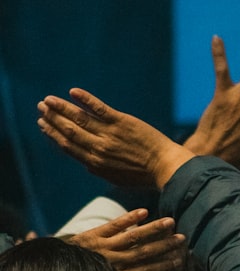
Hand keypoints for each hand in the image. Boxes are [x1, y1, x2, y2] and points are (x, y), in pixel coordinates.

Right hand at [37, 89, 194, 188]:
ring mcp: (109, 134)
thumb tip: (85, 162)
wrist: (167, 168)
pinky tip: (72, 92)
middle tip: (41, 108)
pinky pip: (99, 108)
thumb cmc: (143, 175)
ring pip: (79, 118)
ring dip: (61, 108)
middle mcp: (98, 148)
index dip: (52, 134)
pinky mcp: (122, 122)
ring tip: (48, 100)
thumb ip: (98, 169)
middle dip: (52, 118)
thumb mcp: (115, 178)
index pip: (67, 145)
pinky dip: (85, 99)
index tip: (42, 124)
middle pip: (68, 130)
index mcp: (94, 163)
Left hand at [69, 208, 185, 270]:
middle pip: (144, 253)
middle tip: (182, 239)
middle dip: (165, 246)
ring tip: (170, 221)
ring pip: (133, 237)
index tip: (180, 260)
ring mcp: (102, 247)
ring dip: (153, 229)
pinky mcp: (91, 235)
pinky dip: (128, 218)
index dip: (165, 266)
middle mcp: (112, 262)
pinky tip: (144, 212)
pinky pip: (113, 225)